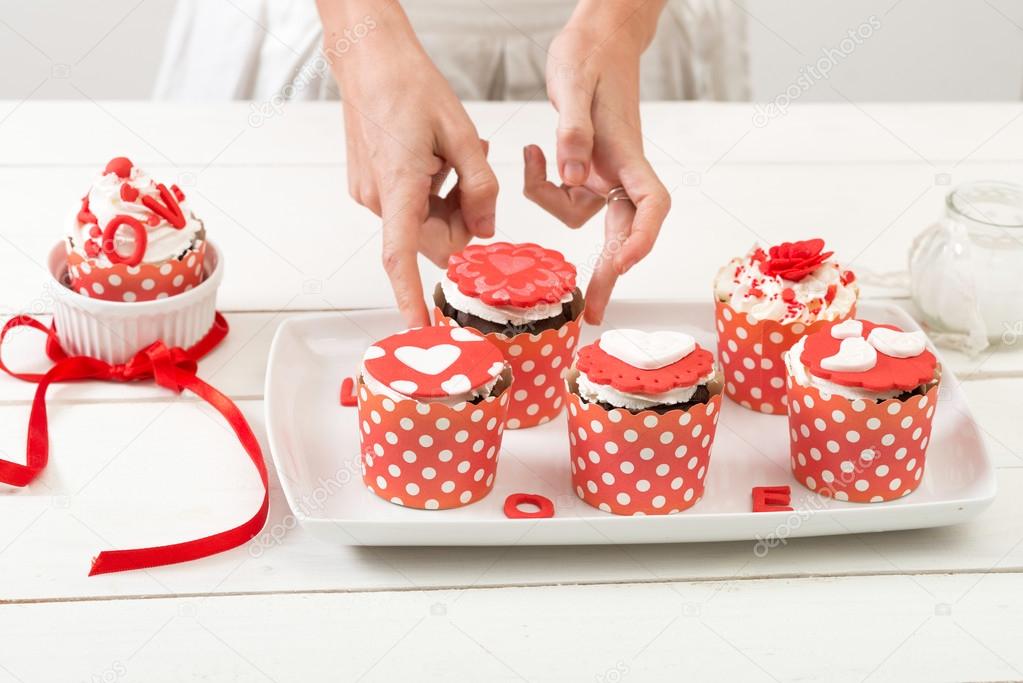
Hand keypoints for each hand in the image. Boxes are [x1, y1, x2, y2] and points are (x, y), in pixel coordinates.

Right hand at [318, 1, 498, 325]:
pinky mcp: (370, 185)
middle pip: (433, 238)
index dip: (411, 294)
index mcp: (399, 186)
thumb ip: (481, 185)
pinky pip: (412, 205)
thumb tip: (486, 229)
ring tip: (453, 156)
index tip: (419, 324)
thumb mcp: (462, 133)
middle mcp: (378, 198)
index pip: (402, 254)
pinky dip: (432, 190)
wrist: (370, 61)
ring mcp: (371, 193)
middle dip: (462, 219)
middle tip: (473, 175)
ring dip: (448, 201)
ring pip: (425, 221)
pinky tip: (436, 157)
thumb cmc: (412, 88)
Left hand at [524, 0, 669, 323]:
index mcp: (627, 155)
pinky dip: (542, 186)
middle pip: (624, 231)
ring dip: (550, 202)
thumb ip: (574, 131)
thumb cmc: (593, 56)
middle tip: (593, 312)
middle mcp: (620, 170)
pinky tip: (533, 154)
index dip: (642, 237)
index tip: (623, 262)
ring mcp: (604, 172)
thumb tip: (572, 174)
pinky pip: (564, 196)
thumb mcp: (576, 85)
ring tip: (532, 160)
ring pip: (581, 213)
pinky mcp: (586, 168)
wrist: (597, 39)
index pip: (650, 204)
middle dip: (609, 271)